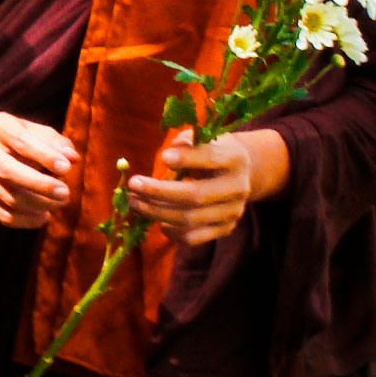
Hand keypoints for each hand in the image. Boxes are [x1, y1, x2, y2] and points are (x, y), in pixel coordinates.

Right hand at [0, 113, 76, 228]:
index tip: (66, 168)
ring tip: (60, 203)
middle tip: (65, 192)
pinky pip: (3, 215)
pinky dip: (27, 220)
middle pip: (8, 171)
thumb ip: (56, 142)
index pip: (20, 141)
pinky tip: (44, 216)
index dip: (45, 156)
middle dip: (41, 185)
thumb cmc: (18, 139)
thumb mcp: (36, 131)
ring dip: (39, 204)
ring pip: (8, 197)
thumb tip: (72, 158)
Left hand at [124, 128, 288, 246]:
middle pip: (195, 195)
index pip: (211, 159)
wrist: (242, 173)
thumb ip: (187, 142)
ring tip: (134, 201)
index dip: (187, 159)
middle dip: (159, 192)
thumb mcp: (205, 138)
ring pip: (190, 219)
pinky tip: (155, 221)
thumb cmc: (213, 151)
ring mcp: (233, 212)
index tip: (163, 158)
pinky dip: (171, 232)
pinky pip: (193, 238)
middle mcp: (237, 188)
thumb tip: (172, 151)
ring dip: (156, 212)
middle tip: (133, 184)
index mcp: (234, 159)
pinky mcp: (225, 229)